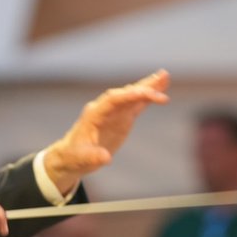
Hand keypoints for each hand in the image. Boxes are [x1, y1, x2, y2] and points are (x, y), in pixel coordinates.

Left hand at [42, 69, 170, 194]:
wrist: (71, 156)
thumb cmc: (74, 157)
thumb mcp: (80, 159)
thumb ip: (93, 157)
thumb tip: (106, 157)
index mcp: (94, 114)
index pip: (113, 99)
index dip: (129, 95)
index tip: (145, 95)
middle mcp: (105, 108)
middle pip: (125, 94)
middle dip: (142, 90)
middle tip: (162, 86)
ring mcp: (114, 112)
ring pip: (133, 95)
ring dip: (148, 86)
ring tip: (165, 76)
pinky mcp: (122, 118)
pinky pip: (137, 104)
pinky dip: (148, 97)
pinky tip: (161, 91)